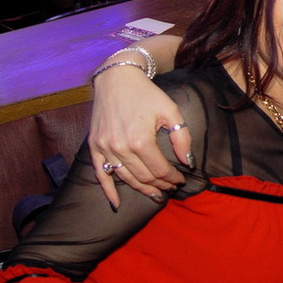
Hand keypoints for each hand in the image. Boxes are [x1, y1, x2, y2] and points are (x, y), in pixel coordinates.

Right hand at [89, 65, 191, 207]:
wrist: (117, 78)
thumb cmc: (147, 94)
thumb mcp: (170, 111)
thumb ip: (181, 138)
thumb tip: (188, 162)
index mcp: (141, 141)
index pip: (160, 170)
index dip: (173, 178)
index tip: (181, 179)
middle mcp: (120, 148)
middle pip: (144, 177)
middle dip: (161, 185)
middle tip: (171, 188)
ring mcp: (105, 148)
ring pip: (126, 178)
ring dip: (142, 189)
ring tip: (155, 194)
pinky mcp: (94, 146)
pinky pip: (100, 174)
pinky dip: (108, 190)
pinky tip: (116, 204)